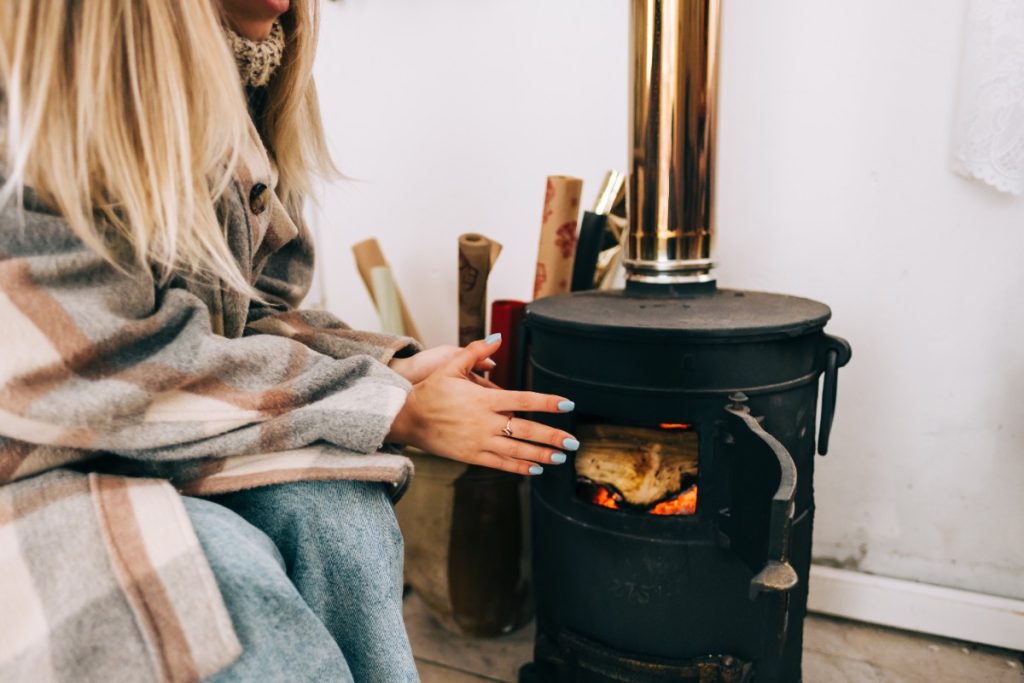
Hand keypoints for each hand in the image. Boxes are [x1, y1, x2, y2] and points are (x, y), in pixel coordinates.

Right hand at [386, 335, 576, 475]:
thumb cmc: (430, 391)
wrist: (406, 418)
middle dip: (552, 436)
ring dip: (541, 455)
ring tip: (560, 457)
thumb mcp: (450, 366)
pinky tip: (535, 468)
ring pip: (516, 450)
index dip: (547, 402)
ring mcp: (478, 441)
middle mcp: (485, 422)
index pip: (523, 399)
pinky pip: (500, 463)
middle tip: (573, 441)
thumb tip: (498, 336)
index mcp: (484, 399)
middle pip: (526, 429)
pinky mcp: (471, 456)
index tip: (567, 404)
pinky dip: (519, 466)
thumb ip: (476, 351)